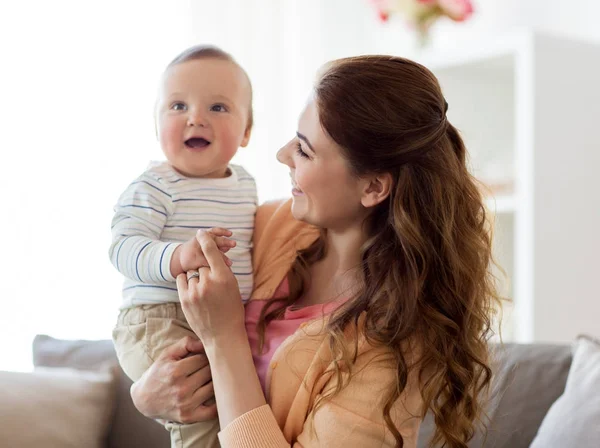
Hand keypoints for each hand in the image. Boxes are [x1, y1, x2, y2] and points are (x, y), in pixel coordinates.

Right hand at [130, 336, 216, 423]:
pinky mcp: (189, 417)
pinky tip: (215, 396)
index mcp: (175, 371)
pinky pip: (212, 411)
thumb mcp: (167, 354)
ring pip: (213, 389)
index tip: (203, 358)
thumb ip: (186, 344)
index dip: (205, 356)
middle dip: (211, 368)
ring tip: (209, 379)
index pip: (204, 359)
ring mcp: (186, 405)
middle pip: (210, 373)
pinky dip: (218, 404)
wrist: (144, 400)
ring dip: (214, 383)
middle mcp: (181, 389)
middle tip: (208, 368)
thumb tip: (204, 343)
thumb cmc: (159, 373)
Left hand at [176, 230, 245, 347]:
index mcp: (224, 277)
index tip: (201, 233)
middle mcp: (208, 282)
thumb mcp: (232, 287)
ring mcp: (195, 291)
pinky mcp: (184, 299)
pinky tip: (194, 289)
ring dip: (197, 278)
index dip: (205, 239)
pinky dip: (187, 282)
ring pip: (192, 273)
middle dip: (206, 270)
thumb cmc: (231, 309)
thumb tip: (213, 257)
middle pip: (202, 264)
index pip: (211, 251)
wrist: (222, 335)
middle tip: (212, 284)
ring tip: (205, 292)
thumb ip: (222, 271)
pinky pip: (182, 280)